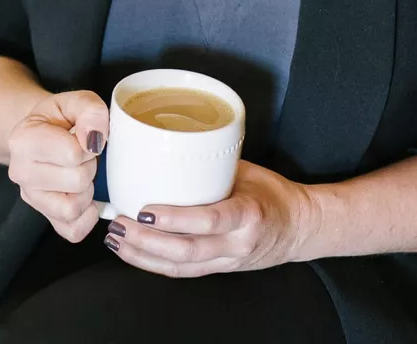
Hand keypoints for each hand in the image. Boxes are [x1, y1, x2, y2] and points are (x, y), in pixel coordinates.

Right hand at [7, 90, 108, 243]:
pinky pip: (72, 231)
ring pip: (73, 208)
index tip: (83, 136)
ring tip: (82, 171)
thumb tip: (94, 140)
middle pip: (76, 181)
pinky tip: (86, 196)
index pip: (72, 154)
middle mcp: (19, 171)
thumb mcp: (77, 101)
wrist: (45, 132)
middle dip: (90, 166)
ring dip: (88, 190)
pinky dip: (86, 216)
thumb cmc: (62, 117)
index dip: (89, 144)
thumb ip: (91, 111)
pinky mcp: (44, 216)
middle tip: (84, 154)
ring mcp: (30, 197)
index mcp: (23, 139)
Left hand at [102, 160, 318, 276]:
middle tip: (120, 223)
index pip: (209, 220)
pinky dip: (154, 264)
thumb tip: (170, 144)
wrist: (299, 227)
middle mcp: (237, 244)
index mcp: (248, 214)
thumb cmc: (272, 193)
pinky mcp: (219, 270)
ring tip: (117, 238)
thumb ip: (211, 166)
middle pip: (187, 250)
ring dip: (143, 255)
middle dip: (147, 240)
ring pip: (180, 266)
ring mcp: (227, 261)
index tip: (146, 208)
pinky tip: (133, 253)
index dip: (175, 218)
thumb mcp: (247, 171)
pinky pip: (183, 272)